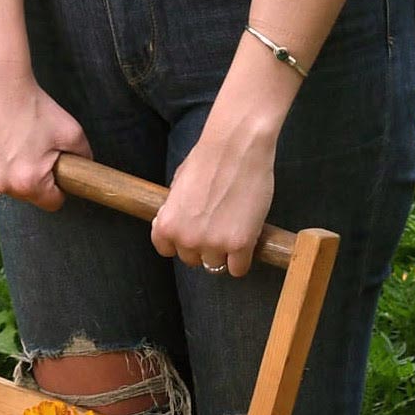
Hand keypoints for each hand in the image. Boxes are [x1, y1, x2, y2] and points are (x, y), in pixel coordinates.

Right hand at [0, 61, 90, 211]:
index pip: (52, 202)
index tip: (56, 171)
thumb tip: (84, 170)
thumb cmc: (33, 105)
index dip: (59, 186)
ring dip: (5, 166)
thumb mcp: (72, 131)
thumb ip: (83, 157)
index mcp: (28, 182)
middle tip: (32, 144)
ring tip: (10, 135)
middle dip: (31, 174)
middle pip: (24, 192)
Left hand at [151, 104, 278, 276]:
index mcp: (166, 226)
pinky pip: (239, 268)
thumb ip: (175, 210)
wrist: (236, 146)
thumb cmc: (208, 157)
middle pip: (193, 260)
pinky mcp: (241, 245)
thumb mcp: (178, 186)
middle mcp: (186, 240)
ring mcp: (214, 244)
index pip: (168, 251)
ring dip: (225, 252)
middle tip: (220, 225)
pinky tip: (247, 240)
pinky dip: (243, 258)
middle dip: (205, 246)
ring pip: (217, 265)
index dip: (183, 240)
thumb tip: (179, 223)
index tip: (195, 231)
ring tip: (235, 228)